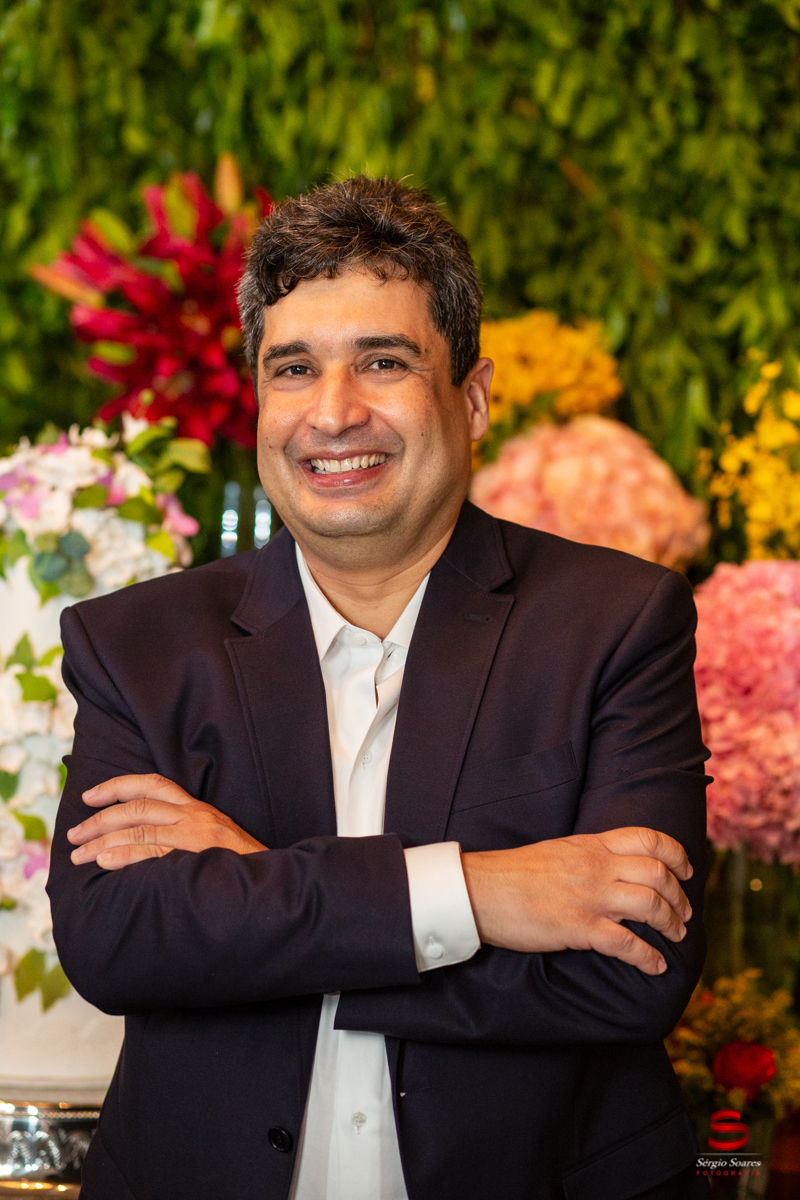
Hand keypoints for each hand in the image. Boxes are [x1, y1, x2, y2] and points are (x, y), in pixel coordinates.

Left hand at [68, 773, 266, 869]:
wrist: (273, 883)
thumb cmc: (240, 867)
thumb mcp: (213, 842)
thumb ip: (184, 836)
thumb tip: (143, 844)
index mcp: (198, 809)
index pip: (153, 785)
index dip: (118, 786)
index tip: (90, 796)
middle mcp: (195, 815)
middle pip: (137, 806)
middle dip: (99, 819)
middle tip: (73, 835)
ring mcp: (195, 834)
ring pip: (138, 827)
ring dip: (102, 841)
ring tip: (79, 856)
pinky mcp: (195, 854)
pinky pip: (151, 850)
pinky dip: (124, 854)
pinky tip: (104, 862)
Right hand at [461, 827, 692, 975]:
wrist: (481, 890)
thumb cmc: (514, 872)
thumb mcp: (559, 850)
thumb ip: (590, 855)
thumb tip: (614, 866)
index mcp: (592, 845)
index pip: (648, 839)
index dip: (676, 854)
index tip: (687, 870)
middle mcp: (597, 867)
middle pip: (658, 874)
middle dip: (680, 896)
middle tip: (685, 912)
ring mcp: (589, 897)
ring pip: (650, 905)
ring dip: (671, 923)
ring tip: (676, 935)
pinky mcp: (578, 928)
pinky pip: (626, 943)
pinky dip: (648, 957)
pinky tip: (655, 966)